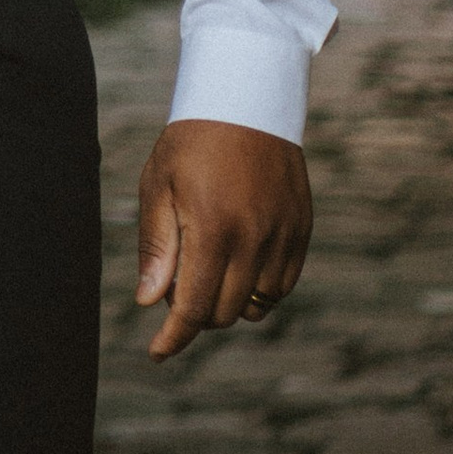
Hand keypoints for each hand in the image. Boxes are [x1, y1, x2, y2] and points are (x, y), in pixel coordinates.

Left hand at [135, 119, 311, 358]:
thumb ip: (157, 246)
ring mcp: (284, 237)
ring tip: (208, 268)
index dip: (174, 337)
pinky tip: (239, 264)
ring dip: (230, 301)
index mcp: (213, 230)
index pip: (194, 307)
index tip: (158, 353)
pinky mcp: (302, 231)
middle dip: (196, 312)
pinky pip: (283, 285)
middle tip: (177, 284)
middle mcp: (254, 240)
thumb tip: (150, 302)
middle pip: (225, 312)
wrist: (247, 100)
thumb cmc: (191, 142)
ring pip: (258, 305)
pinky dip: (260, 288)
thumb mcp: (159, 186)